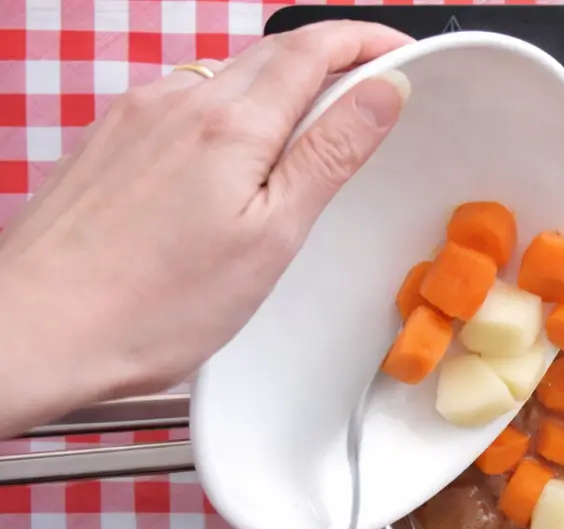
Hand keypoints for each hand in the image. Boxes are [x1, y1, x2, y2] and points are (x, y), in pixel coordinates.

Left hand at [0, 21, 412, 437]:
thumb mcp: (271, 235)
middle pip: (271, 53)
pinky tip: (233, 156)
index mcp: (231, 124)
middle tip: (370, 91)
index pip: (314, 48)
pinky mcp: (111, 139)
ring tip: (308, 129)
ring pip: (227, 75)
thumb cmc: (155, 303)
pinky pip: (185, 100)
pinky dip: (229, 108)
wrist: (36, 327)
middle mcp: (179, 100)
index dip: (366, 40)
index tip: (401, 53)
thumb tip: (382, 89)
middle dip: (330, 58)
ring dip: (279, 85)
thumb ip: (329, 154)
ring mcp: (137, 115)